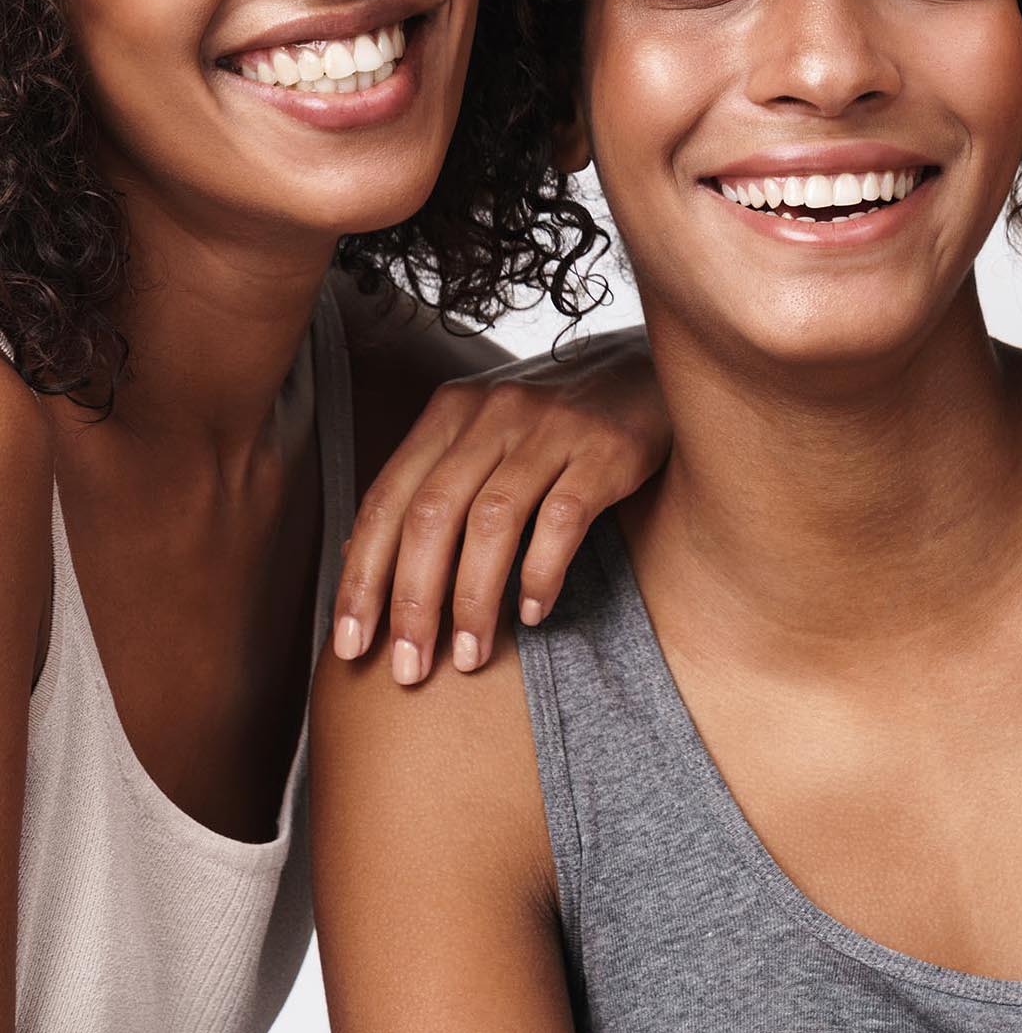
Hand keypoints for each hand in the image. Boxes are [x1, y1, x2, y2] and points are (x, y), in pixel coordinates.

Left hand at [330, 327, 666, 682]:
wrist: (647, 374)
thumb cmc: (555, 422)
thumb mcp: (486, 435)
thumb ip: (432, 483)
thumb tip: (360, 554)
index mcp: (452, 411)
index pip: (388, 499)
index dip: (362, 577)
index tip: (350, 644)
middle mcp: (495, 412)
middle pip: (433, 513)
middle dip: (413, 601)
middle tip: (410, 669)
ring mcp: (552, 426)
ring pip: (493, 520)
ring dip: (474, 599)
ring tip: (470, 656)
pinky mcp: (606, 447)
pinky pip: (563, 518)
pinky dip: (541, 572)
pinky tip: (533, 612)